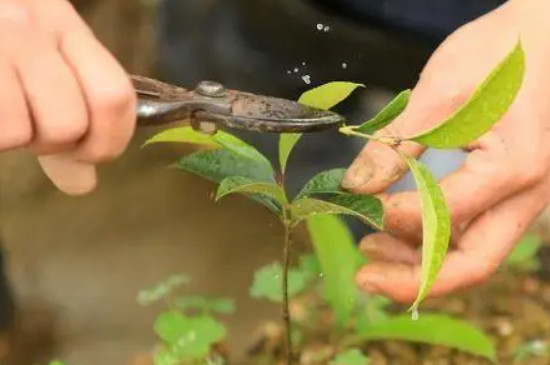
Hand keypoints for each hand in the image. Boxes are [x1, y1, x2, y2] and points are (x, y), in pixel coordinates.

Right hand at [0, 0, 135, 194]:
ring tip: (0, 109)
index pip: (115, 98)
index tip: (89, 151)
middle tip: (28, 121)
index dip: (110, 140)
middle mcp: (31, 26)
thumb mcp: (41, 59)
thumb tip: (83, 183)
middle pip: (69, 124)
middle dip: (50, 143)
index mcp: (66, 27)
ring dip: (9, 138)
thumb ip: (71, 116)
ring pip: (20, 133)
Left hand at [342, 0, 549, 302]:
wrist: (542, 37)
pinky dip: (435, 242)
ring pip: (472, 254)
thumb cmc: (498, 54)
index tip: (353, 201)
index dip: (391, 216)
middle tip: (363, 275)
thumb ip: (396, 144)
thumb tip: (355, 185)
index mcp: (513, 168)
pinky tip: (400, 233)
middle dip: (412, 279)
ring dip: (420, 263)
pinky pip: (474, 232)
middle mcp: (528, 195)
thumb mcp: (439, 94)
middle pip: (471, 263)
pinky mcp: (509, 192)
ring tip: (372, 248)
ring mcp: (523, 198)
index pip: (442, 215)